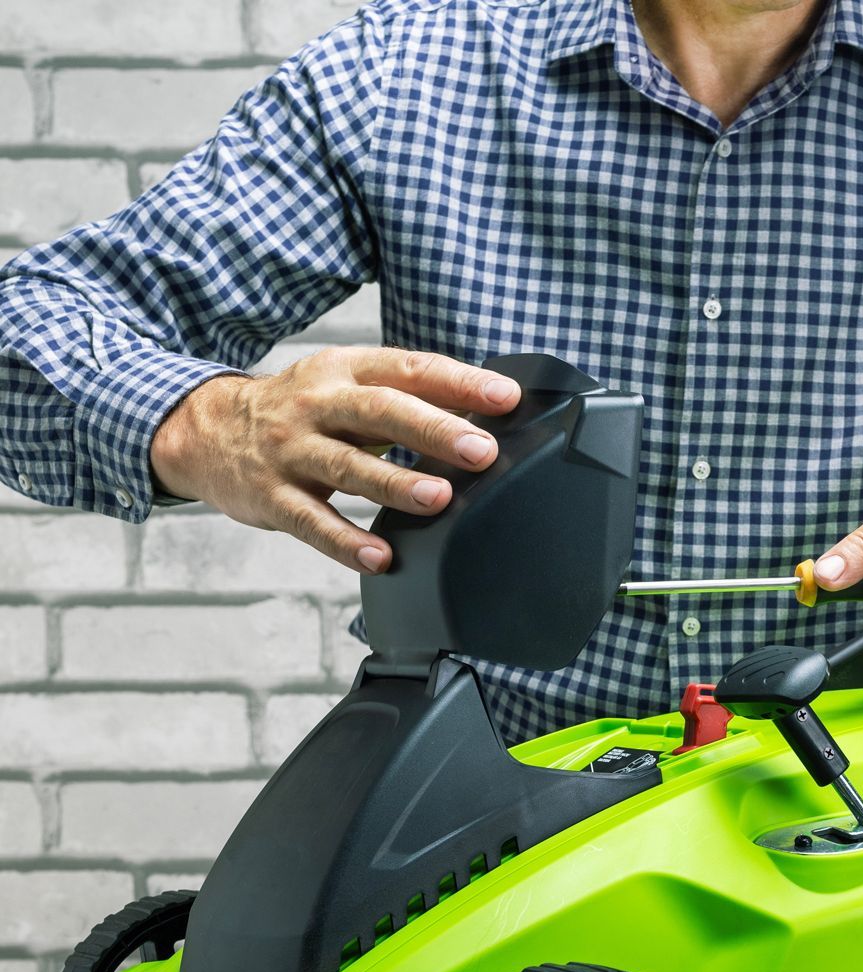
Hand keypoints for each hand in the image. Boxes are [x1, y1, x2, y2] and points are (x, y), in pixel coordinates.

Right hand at [149, 347, 519, 572]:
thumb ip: (406, 394)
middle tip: (481, 451)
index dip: (460, 382)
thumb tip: (484, 408)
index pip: (409, 368)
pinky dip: (346, 543)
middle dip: (434, 430)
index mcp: (345, 371)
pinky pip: (312, 522)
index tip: (505, 397)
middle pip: (380, 412)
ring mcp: (291, 451)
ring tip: (439, 498)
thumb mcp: (345, 383)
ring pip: (349, 466)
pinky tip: (380, 558)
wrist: (205, 428)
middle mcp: (317, 405)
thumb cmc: (301, 409)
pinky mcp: (271, 496)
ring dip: (396, 484)